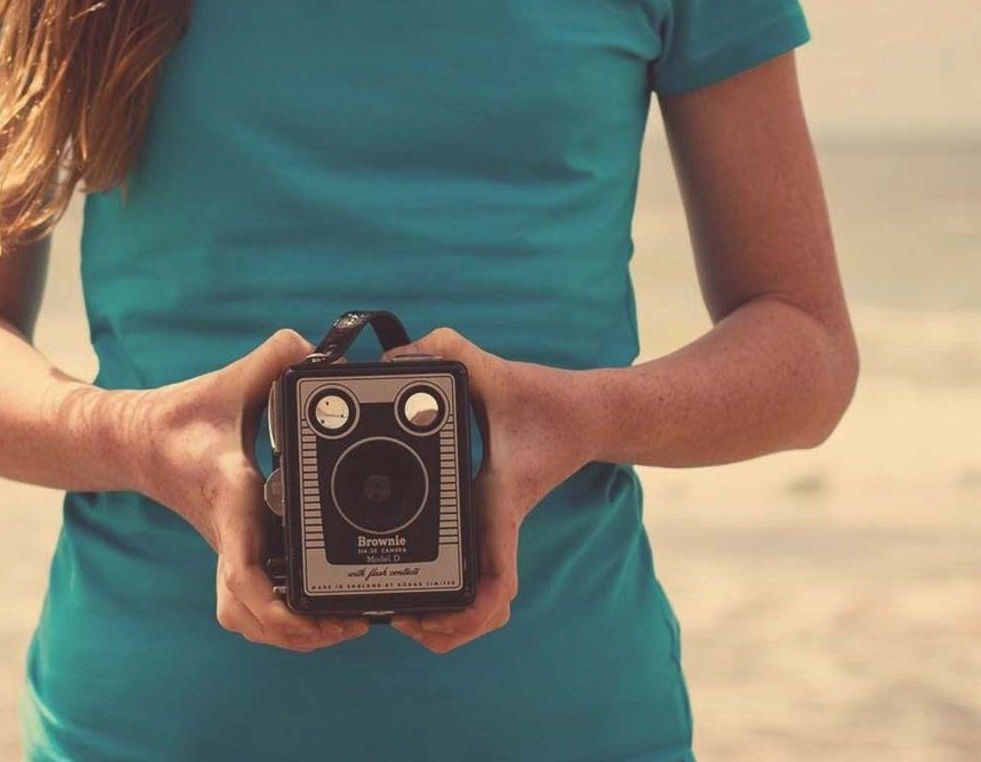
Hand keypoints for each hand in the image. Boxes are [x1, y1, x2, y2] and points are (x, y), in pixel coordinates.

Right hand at [132, 329, 371, 652]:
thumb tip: (320, 352)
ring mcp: (228, 551)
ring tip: (341, 626)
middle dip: (297, 630)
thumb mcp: (231, 380)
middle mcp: (227, 535)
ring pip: (247, 620)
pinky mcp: (233, 555)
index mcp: (229, 497)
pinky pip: (250, 608)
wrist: (140, 442)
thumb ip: (277, 357)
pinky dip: (279, 622)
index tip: (314, 608)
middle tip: (350, 623)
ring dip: (289, 635)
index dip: (272, 597)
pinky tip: (319, 615)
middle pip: (248, 612)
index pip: (240, 561)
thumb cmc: (186, 415)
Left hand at [383, 327, 597, 653]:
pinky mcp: (492, 523)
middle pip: (485, 613)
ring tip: (405, 614)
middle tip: (394, 616)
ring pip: (485, 606)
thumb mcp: (495, 372)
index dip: (464, 615)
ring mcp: (498, 532)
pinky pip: (480, 579)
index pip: (495, 582)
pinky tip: (419, 587)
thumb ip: (448, 352)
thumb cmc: (546, 402)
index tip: (420, 617)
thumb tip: (397, 357)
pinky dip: (458, 599)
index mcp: (499, 508)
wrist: (586, 413)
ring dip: (449, 623)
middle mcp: (499, 528)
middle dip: (440, 628)